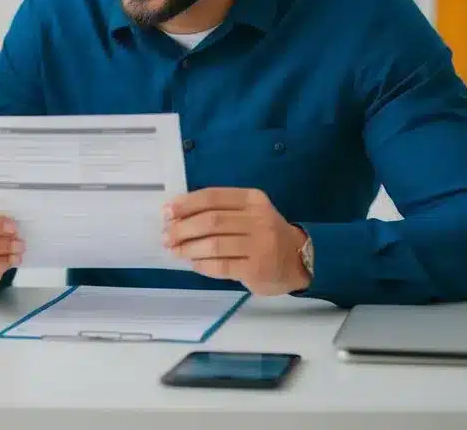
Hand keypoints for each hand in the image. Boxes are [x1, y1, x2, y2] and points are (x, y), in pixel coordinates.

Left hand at [163, 188, 309, 295]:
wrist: (299, 260)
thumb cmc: (264, 234)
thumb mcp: (249, 212)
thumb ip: (220, 210)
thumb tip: (176, 215)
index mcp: (252, 199)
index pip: (212, 197)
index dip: (185, 204)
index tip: (166, 212)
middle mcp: (258, 219)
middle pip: (211, 221)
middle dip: (182, 229)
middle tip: (167, 237)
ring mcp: (260, 245)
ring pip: (214, 244)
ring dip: (188, 248)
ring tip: (175, 251)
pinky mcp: (257, 269)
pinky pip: (221, 266)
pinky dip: (202, 265)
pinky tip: (193, 263)